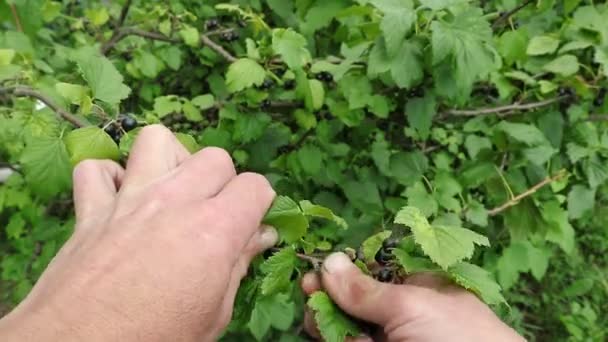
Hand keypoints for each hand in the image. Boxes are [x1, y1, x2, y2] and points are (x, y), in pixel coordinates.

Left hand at [0, 125, 276, 340]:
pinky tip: (121, 199)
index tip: (251, 225)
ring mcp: (129, 199)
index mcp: (214, 229)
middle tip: (215, 214)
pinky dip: (109, 178)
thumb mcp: (214, 313)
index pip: (255, 186)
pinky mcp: (90, 210)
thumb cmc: (157, 339)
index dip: (260, 204)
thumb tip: (261, 235)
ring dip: (172, 160)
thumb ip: (238, 265)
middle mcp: (174, 201)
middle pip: (215, 157)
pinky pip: (95, 170)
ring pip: (157, 140)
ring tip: (173, 191)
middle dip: (224, 182)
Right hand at [302, 253, 524, 341]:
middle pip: (350, 302)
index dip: (339, 274)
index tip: (314, 277)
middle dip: (327, 301)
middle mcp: (399, 315)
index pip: (368, 274)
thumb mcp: (412, 305)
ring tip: (325, 325)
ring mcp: (391, 339)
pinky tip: (346, 340)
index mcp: (414, 289)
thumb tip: (329, 262)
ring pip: (346, 330)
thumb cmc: (456, 336)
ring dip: (329, 325)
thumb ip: (366, 288)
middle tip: (310, 296)